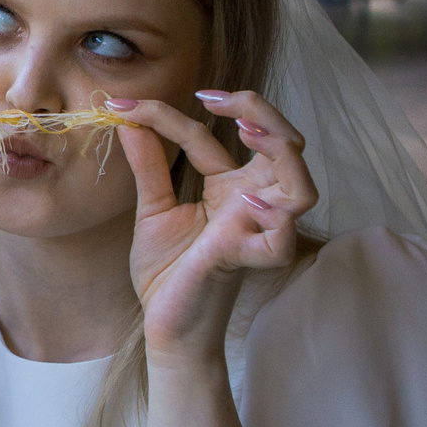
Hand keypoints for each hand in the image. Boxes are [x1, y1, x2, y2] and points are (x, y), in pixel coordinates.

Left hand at [110, 90, 317, 359]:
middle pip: (287, 146)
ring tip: (247, 133)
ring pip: (302, 186)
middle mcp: (252, 203)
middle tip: (216, 100)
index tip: (125, 103)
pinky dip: (273, 218)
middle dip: (263, 112)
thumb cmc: (166, 274)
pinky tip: (246, 203)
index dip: (169, 114)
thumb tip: (127, 117)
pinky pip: (282, 239)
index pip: (213, 136)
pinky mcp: (249, 260)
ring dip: (282, 153)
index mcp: (230, 187)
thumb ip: (148, 165)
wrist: (164, 326)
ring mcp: (256, 231)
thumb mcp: (152, 209)